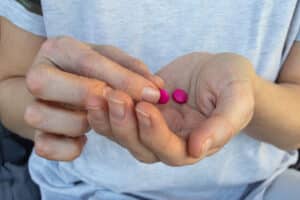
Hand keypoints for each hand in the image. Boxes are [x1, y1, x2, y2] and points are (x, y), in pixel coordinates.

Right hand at [24, 36, 162, 160]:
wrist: (63, 84)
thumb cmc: (92, 71)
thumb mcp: (112, 61)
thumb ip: (133, 71)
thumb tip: (157, 88)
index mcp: (59, 49)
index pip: (88, 62)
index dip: (124, 80)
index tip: (154, 94)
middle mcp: (37, 74)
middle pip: (44, 84)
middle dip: (87, 96)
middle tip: (116, 103)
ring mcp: (31, 104)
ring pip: (40, 116)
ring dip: (78, 123)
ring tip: (93, 118)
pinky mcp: (36, 134)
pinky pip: (45, 147)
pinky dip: (69, 147)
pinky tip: (83, 140)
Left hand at [98, 52, 255, 165]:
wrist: (217, 69)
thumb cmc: (233, 83)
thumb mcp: (237, 98)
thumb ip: (223, 124)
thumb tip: (198, 148)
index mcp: (195, 144)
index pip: (171, 152)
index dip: (155, 134)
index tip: (144, 107)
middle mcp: (171, 140)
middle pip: (141, 148)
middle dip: (125, 125)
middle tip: (115, 96)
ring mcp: (153, 125)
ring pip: (125, 135)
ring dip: (109, 118)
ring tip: (100, 93)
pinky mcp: (141, 108)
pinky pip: (119, 115)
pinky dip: (106, 107)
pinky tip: (98, 89)